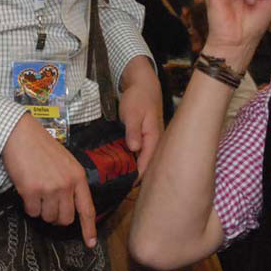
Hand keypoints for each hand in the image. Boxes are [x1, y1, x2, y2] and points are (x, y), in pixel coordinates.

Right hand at [2, 113, 96, 246]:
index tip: (90, 243)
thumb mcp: (66, 162)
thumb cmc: (42, 147)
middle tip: (49, 205)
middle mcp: (66, 185)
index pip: (87, 209)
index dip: (89, 229)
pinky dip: (28, 206)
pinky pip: (32, 212)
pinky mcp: (31, 191)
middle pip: (65, 218)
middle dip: (57, 217)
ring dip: (41, 210)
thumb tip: (69, 206)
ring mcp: (49, 189)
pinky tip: (27, 189)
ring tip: (37, 192)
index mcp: (78, 177)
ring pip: (48, 217)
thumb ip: (71, 182)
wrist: (21, 134)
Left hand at [118, 57, 161, 174]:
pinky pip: (139, 153)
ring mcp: (151, 140)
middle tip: (116, 185)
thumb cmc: (138, 97)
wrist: (143, 84)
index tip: (123, 187)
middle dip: (133, 176)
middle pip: (146, 165)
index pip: (146, 164)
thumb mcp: (133, 113)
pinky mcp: (145, 138)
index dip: (136, 177)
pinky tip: (119, 162)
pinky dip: (131, 158)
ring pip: (142, 160)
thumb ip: (133, 131)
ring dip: (131, 167)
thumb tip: (134, 149)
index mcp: (154, 139)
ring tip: (115, 177)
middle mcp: (155, 143)